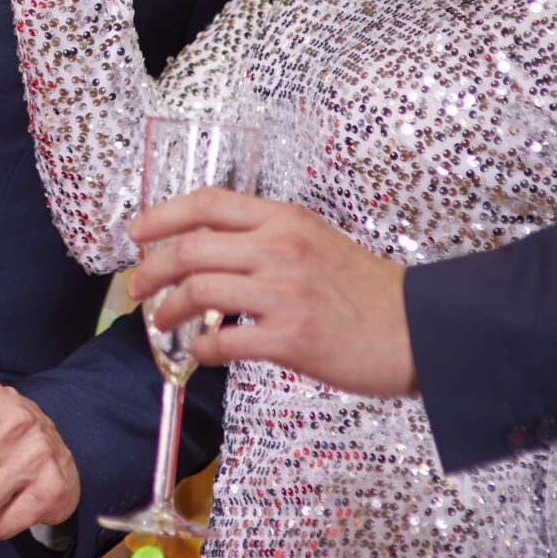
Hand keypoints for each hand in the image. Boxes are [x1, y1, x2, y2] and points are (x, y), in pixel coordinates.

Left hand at [126, 189, 416, 397]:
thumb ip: (267, 239)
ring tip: (162, 322)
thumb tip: (210, 252)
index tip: (136, 233)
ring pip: (199, 292)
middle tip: (137, 287)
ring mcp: (284, 293)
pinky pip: (224, 341)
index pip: (208, 203)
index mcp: (285, 219)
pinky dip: (201, 350)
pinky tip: (202, 354)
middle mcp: (281, 248)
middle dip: (151, 270)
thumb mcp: (316, 242)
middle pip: (190, 249)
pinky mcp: (292, 337)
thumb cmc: (368, 291)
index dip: (162, 215)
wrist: (420, 329)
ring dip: (168, 310)